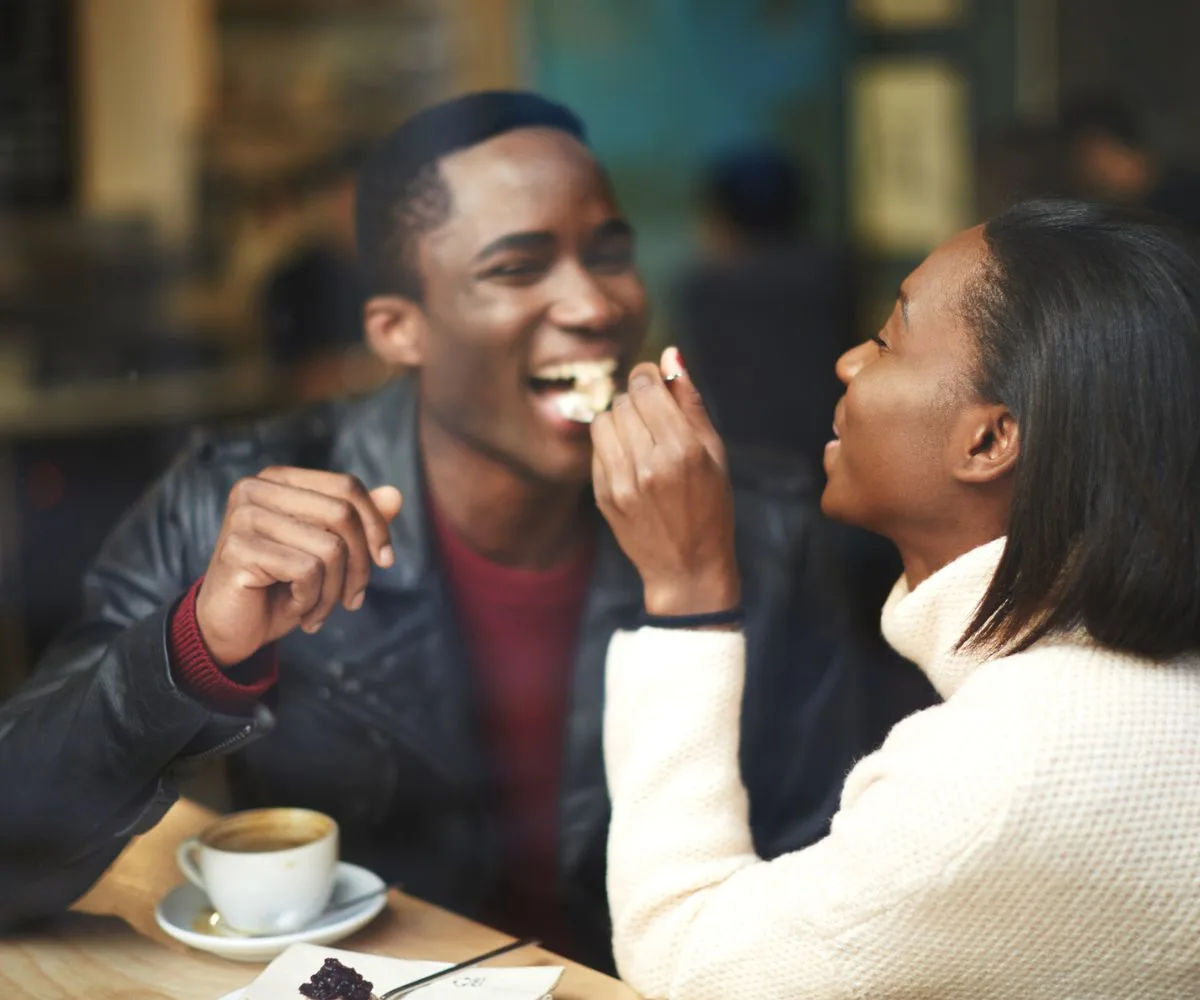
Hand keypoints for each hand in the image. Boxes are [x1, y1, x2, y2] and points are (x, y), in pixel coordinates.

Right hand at [195, 467, 402, 666]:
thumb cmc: (281, 587)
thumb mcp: (327, 554)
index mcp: (279, 480)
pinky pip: (307, 572)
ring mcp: (244, 516)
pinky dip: (312, 600)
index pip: (347, 487)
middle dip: (360, 565)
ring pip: (330, 549)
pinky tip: (297, 611)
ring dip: (334, 592)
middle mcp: (257, 489)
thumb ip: (358, 523)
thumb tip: (396, 495)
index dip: (376, 524)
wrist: (231, 629)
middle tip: (354, 599)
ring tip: (319, 611)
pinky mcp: (238, 548)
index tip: (385, 561)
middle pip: (342, 515)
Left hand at [591, 347, 740, 616]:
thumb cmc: (710, 507)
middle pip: (624, 401)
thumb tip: (670, 354)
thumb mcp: (714, 453)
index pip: (646, 387)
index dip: (649, 376)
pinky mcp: (603, 495)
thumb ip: (690, 401)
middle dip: (638, 400)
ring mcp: (622, 482)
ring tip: (641, 438)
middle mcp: (649, 464)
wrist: (687, 567)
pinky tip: (632, 461)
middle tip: (654, 418)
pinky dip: (611, 445)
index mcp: (682, 450)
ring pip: (604, 420)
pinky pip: (597, 448)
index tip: (656, 383)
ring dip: (621, 420)